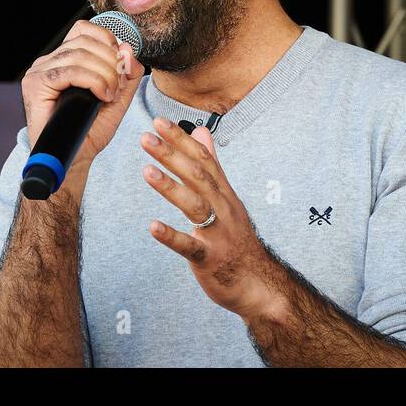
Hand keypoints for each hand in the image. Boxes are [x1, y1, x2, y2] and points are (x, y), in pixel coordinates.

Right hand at [21, 20, 144, 161]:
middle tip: (118, 87)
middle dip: (111, 61)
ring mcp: (39, 71)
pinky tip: (101, 96)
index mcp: (65, 59)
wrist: (74, 159)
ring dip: (104, 74)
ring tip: (110, 96)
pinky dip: (93, 81)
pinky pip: (69, 71)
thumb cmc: (90, 130)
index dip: (107, 39)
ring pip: (79, 54)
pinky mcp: (35, 85)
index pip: (84, 30)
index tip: (120, 63)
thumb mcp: (118, 97)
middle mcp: (49, 61)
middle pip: (85, 41)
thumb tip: (128, 48)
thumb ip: (126, 73)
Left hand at [140, 117, 286, 321]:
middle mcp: (223, 208)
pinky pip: (190, 246)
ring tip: (147, 172)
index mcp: (225, 193)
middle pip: (198, 176)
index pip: (203, 159)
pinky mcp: (210, 258)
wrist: (258, 283)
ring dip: (171, 187)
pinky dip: (172, 236)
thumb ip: (213, 165)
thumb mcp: (227, 198)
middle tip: (146, 137)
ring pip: (195, 205)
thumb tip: (201, 131)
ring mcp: (218, 233)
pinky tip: (152, 227)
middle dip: (172, 155)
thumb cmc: (237, 240)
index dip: (182, 140)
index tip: (160, 122)